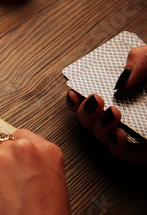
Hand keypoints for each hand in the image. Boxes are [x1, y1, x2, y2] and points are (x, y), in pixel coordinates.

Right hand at [66, 45, 146, 162]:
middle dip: (84, 112)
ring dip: (97, 128)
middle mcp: (127, 113)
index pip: (92, 98)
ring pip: (101, 137)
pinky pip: (123, 155)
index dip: (77, 98)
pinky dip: (116, 147)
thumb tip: (120, 81)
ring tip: (111, 114)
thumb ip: (140, 59)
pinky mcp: (146, 149)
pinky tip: (119, 135)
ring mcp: (135, 132)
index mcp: (126, 92)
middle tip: (93, 101)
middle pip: (90, 119)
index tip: (74, 92)